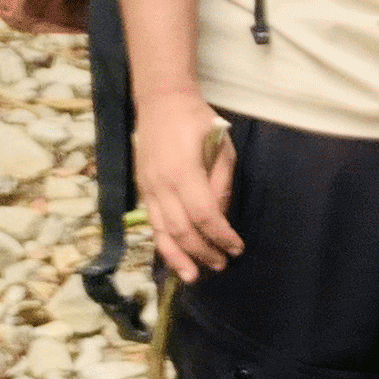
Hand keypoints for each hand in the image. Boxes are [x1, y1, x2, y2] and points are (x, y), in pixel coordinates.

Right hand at [135, 91, 237, 282]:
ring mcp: (148, 189)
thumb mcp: (220, 145)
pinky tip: (175, 257)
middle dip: (203, 251)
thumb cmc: (197, 120)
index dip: (222, 236)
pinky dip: (164, 244)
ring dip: (178, 257)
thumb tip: (221, 215)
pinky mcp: (142, 190)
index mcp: (184, 172)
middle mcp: (162, 185)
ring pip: (161, 232)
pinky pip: (152, 223)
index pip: (205, 215)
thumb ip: (221, 182)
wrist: (160, 102)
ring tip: (194, 276)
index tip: (237, 248)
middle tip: (221, 264)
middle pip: (182, 230)